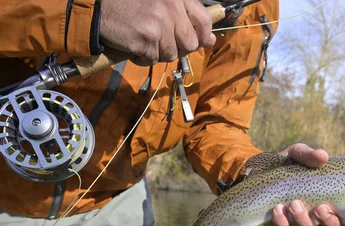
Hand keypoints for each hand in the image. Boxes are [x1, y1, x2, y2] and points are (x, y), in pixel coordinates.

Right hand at [100, 0, 215, 65]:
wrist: (95, 5)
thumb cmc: (127, 1)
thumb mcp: (159, 0)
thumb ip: (184, 15)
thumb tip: (209, 40)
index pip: (203, 20)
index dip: (203, 35)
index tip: (201, 40)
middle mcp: (171, 8)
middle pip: (189, 43)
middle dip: (178, 47)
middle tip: (163, 42)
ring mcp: (159, 25)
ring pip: (171, 54)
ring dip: (157, 52)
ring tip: (143, 39)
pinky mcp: (146, 40)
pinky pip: (152, 60)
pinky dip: (142, 57)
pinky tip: (133, 45)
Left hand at [271, 144, 344, 225]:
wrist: (258, 172)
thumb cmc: (285, 164)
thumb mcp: (297, 154)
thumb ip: (309, 155)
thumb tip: (323, 157)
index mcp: (330, 199)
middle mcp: (319, 216)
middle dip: (329, 222)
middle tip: (320, 207)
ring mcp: (301, 224)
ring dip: (304, 222)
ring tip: (293, 204)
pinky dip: (283, 225)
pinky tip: (277, 210)